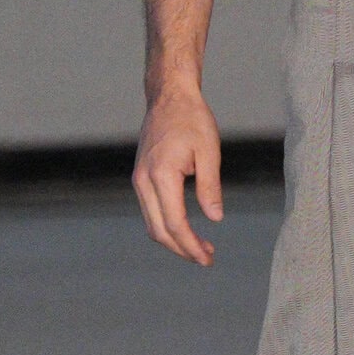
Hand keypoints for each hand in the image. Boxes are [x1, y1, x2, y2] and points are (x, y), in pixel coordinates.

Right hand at [133, 84, 223, 263]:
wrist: (169, 96)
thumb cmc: (191, 119)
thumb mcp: (209, 151)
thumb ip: (210, 187)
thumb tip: (214, 219)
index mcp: (161, 175)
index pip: (174, 223)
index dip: (191, 245)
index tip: (208, 257)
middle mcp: (143, 181)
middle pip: (158, 230)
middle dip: (182, 249)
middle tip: (207, 258)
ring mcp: (138, 179)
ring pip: (152, 223)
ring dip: (174, 240)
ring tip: (200, 247)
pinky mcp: (141, 177)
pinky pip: (151, 210)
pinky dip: (166, 225)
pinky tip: (185, 228)